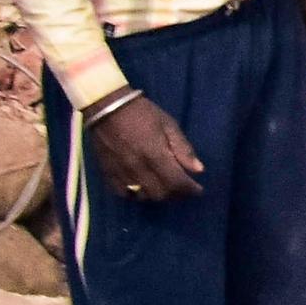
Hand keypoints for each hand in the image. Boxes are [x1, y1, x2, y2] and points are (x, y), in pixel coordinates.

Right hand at [84, 93, 205, 202]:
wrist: (107, 108)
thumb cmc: (143, 113)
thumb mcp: (169, 125)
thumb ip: (183, 149)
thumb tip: (199, 170)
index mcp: (155, 155)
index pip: (176, 183)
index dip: (190, 190)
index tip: (198, 189)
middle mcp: (138, 168)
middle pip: (161, 194)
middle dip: (176, 194)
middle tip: (183, 188)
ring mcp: (121, 173)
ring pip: (143, 196)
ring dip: (157, 195)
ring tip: (165, 187)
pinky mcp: (108, 174)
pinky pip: (124, 194)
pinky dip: (136, 195)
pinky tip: (143, 187)